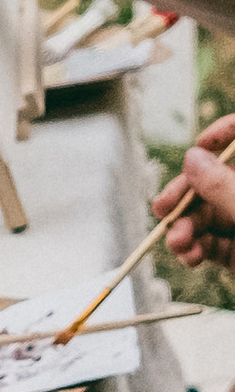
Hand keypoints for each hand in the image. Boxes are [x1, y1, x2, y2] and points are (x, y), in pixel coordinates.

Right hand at [156, 117, 234, 268]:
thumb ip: (226, 187)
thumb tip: (192, 158)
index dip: (223, 134)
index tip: (200, 145)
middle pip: (212, 180)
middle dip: (184, 195)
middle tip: (163, 208)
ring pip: (204, 214)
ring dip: (183, 228)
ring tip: (178, 244)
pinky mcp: (234, 251)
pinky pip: (207, 243)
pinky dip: (193, 249)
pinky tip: (190, 257)